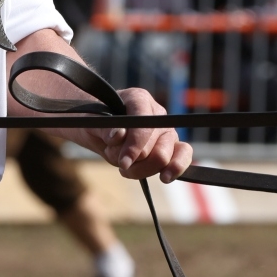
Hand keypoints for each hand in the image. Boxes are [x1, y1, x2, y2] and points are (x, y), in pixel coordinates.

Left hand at [74, 86, 192, 182]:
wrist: (98, 131)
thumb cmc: (96, 122)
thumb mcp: (93, 122)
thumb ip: (105, 128)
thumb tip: (119, 135)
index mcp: (138, 99)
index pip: (144, 122)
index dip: (135, 144)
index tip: (124, 162)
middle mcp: (157, 114)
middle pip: (156, 146)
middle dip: (137, 161)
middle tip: (120, 161)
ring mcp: (165, 131)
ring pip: (164, 157)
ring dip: (142, 169)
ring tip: (126, 167)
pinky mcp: (171, 146)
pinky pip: (183, 156)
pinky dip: (175, 169)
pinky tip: (165, 177)